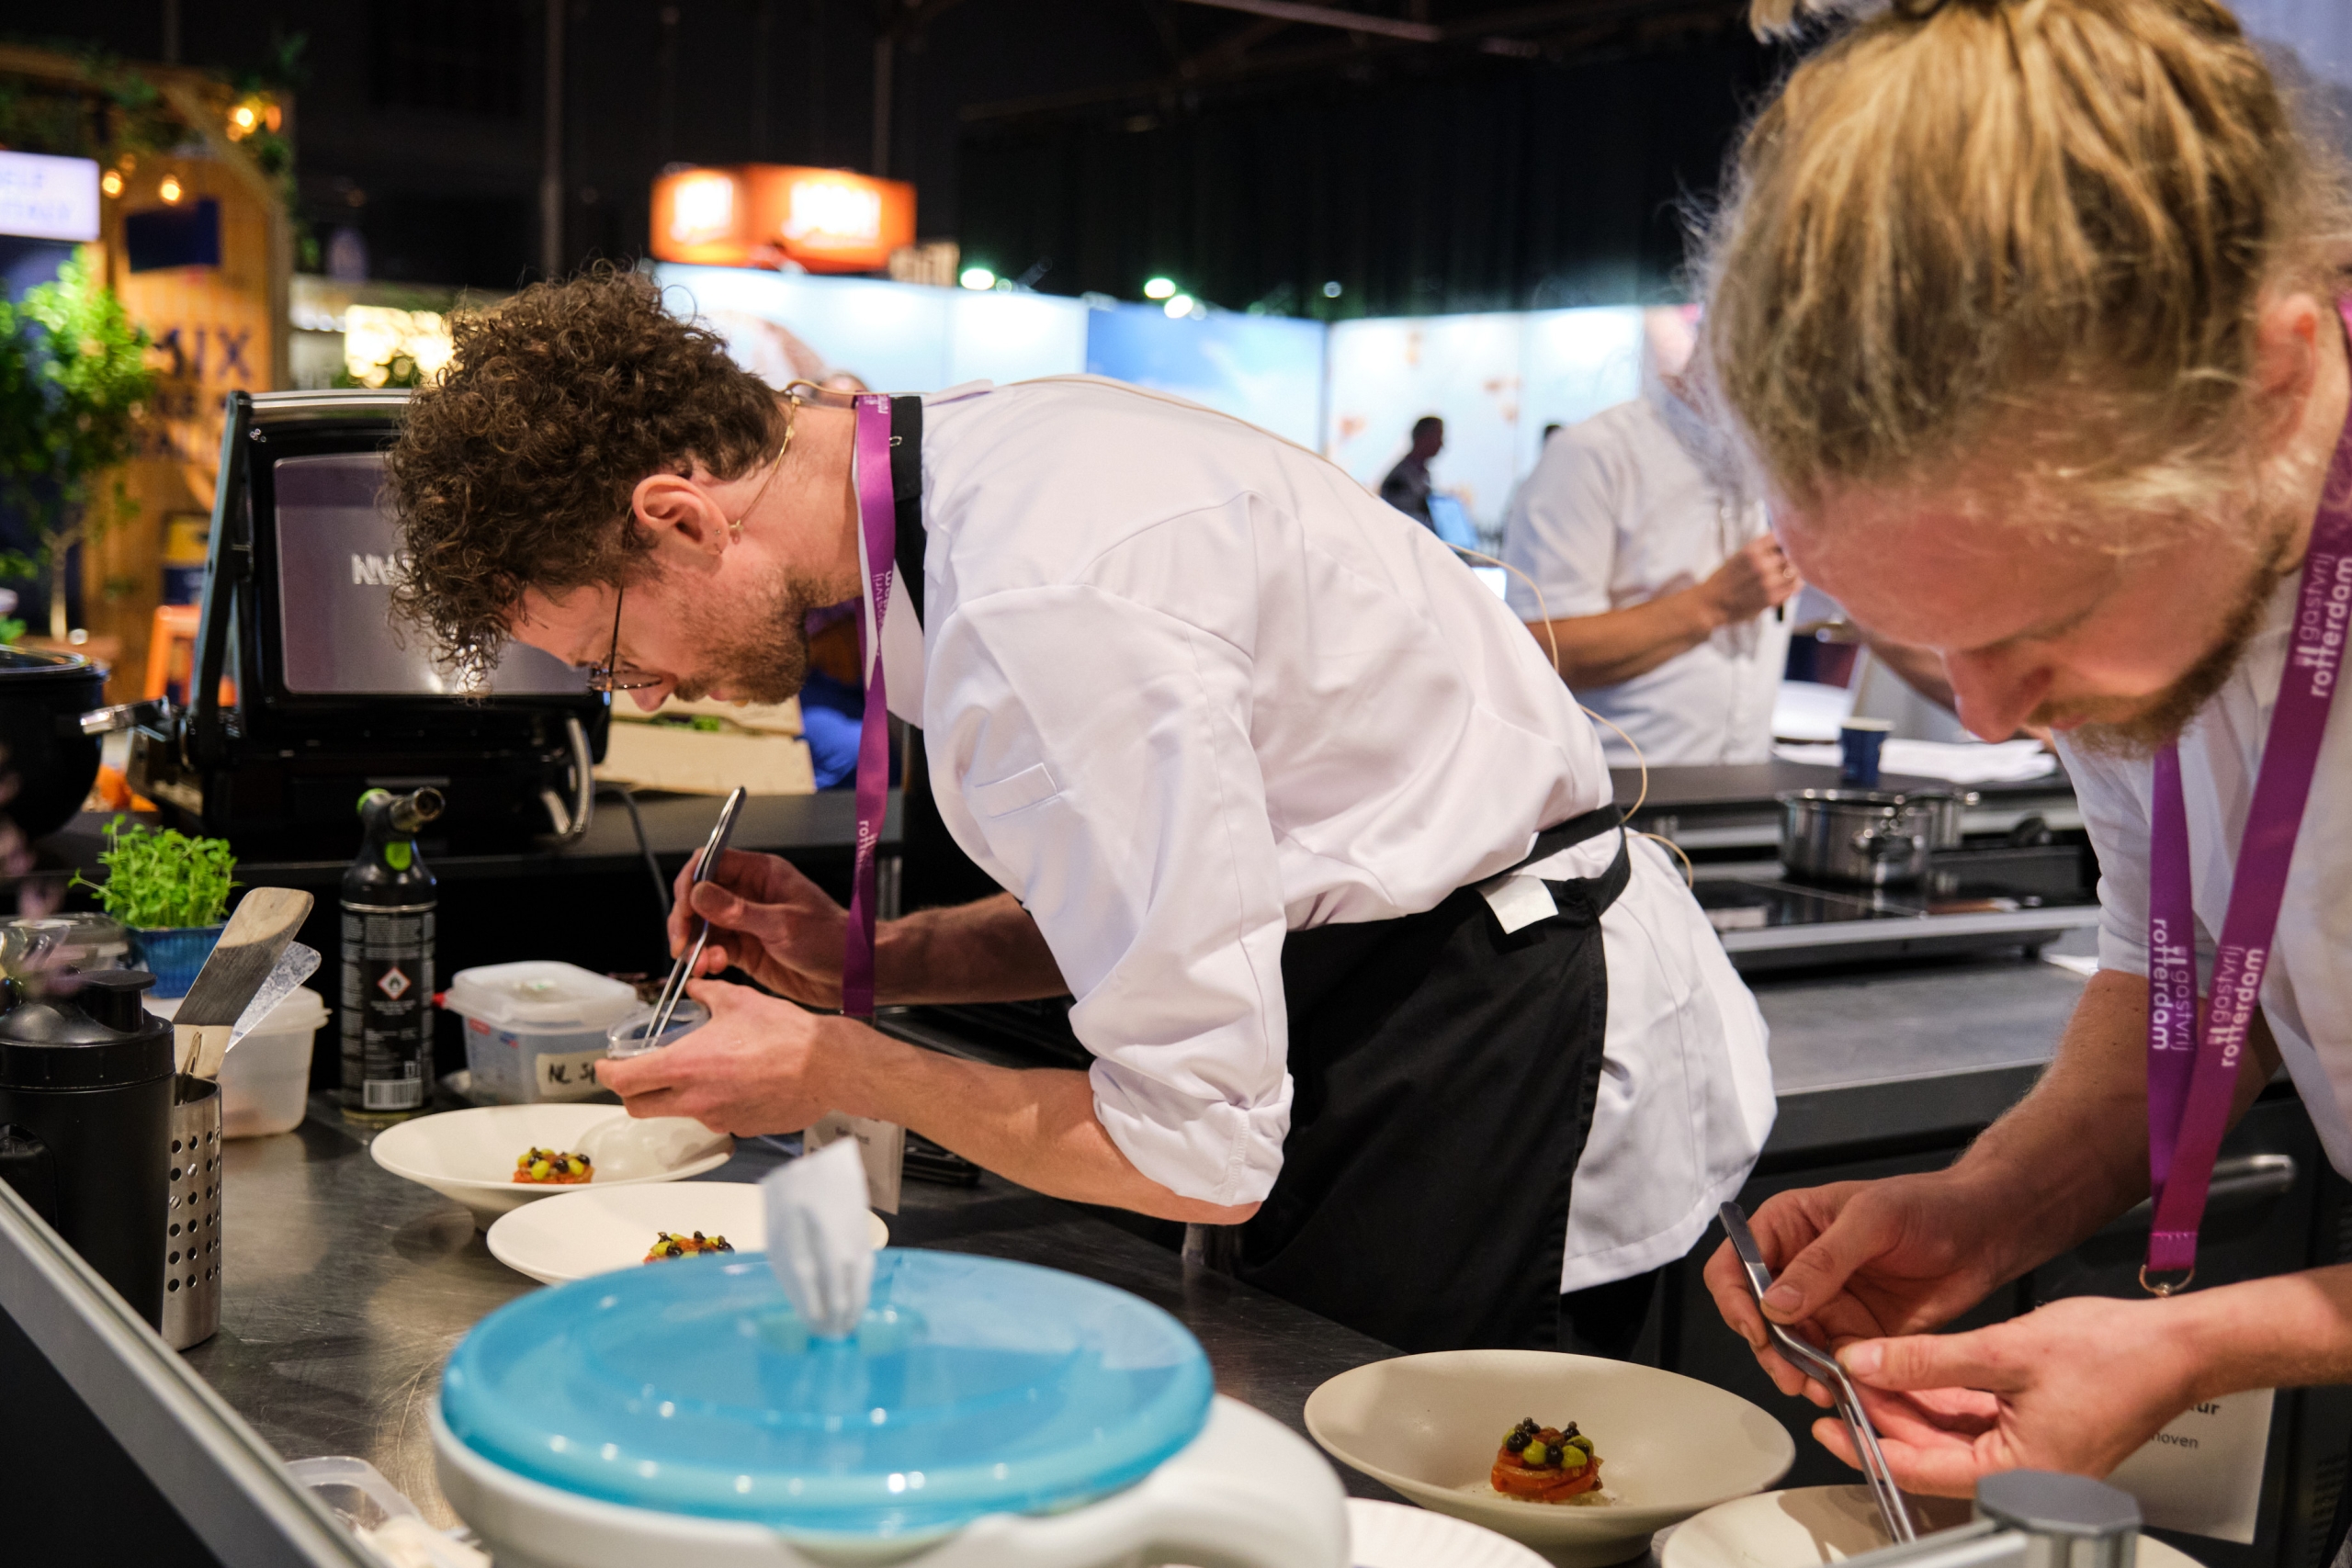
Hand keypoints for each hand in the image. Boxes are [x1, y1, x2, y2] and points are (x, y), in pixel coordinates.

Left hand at [594, 978, 836, 1134]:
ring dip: (682, 1095)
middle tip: (642, 1073)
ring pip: (680, 1111)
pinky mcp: (741, 1128)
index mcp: (683, 1066)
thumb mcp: (738, 1001)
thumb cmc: (785, 1035)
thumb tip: (698, 988)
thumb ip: (708, 994)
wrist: (827, 1066)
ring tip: (709, 1070)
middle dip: (634, 1091)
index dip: (607, 1073)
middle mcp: (694, 1099)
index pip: (623, 1081)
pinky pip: (717, 1117)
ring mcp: (717, 1118)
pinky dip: (718, 1102)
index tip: (607, 1065)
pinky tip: (740, 1082)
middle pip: (640, 1106)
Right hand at [668, 848, 848, 1007]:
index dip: (691, 882)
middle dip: (685, 918)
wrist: (853, 974)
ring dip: (693, 944)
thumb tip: (699, 894)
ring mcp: (745, 922)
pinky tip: (709, 967)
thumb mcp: (784, 924)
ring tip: (701, 962)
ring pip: (702, 926)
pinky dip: (704, 959)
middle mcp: (749, 894)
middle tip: (682, 942)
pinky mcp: (745, 949)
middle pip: (699, 896)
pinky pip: (713, 949)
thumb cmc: (832, 940)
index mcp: (762, 874)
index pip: (711, 863)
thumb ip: (738, 911)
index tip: (684, 908)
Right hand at [1702, 535, 1800, 624]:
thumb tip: (1784, 542)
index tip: (1787, 543)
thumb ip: (1760, 549)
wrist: (1711, 603)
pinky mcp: (1771, 598)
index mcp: (1751, 550)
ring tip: (1788, 574)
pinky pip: (1794, 588)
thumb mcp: (1738, 556)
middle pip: (1791, 554)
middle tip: (1788, 561)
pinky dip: (1794, 585)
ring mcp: (1767, 582)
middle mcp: (1760, 564)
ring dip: (1794, 572)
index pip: (1781, 537)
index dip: (1786, 540)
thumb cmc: (1723, 580)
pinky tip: (1787, 585)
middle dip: (1790, 557)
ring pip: (1795, 571)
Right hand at [1705, 1175, 2019, 1404]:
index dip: (1736, 1299)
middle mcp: (1797, 1269)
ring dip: (1795, 1370)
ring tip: (1816, 1387)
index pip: (1735, 1264)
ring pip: (1788, 1348)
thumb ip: (1822, 1262)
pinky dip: (1829, 1380)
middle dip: (1767, 1348)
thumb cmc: (1929, 1206)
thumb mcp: (1872, 1220)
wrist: (1986, 1234)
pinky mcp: (1855, 1336)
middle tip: (1791, 1373)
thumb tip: (1774, 1304)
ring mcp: (1825, 1305)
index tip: (1759, 1329)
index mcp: (1788, 1227)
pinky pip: (1828, 1364)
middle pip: (1755, 1316)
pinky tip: (1842, 1389)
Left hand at [1820, 1296, 2201, 1495]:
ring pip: (1948, 1434)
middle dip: (1881, 1418)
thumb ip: (1927, 1360)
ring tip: (1864, 1371)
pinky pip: (1973, 1419)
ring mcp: (2031, 1455)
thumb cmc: (2119, 1356)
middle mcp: (2025, 1476)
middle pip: (1929, 1453)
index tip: (1828, 1424)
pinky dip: (1939, 1397)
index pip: (1919, 1470)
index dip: (1866, 1445)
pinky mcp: (2036, 1431)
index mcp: (2021, 1475)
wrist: (2179, 1346)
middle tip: (1837, 1386)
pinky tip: (1909, 1370)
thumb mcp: (2004, 1351)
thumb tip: (1867, 1362)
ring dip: (1907, 1405)